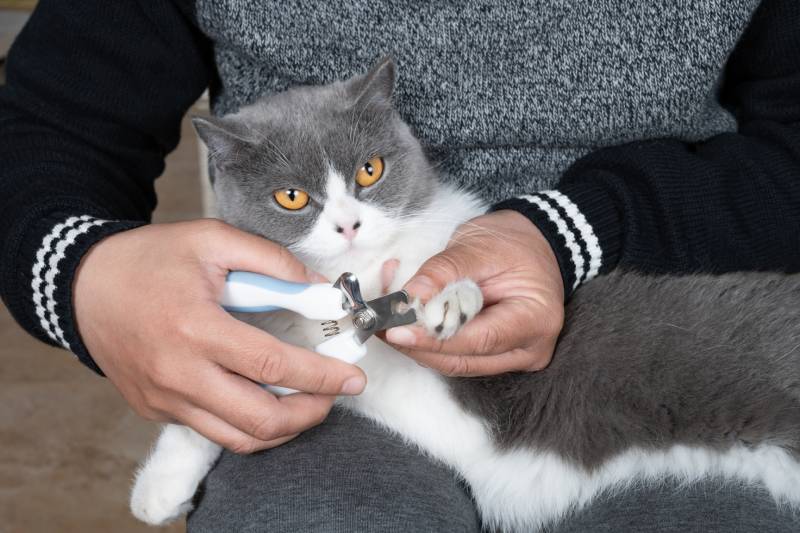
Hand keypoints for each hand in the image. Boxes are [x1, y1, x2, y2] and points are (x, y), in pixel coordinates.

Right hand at [73, 219, 365, 452]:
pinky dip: (248, 426)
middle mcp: (179, 374)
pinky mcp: (156, 410)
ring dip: (284, 429)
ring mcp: (165, 399)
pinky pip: (212, 431)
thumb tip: (320, 290)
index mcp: (195, 328)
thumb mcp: (212, 239)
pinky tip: (266, 401)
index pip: (273, 364)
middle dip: (311, 413)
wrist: (83, 286)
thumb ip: (272, 261)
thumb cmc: (150, 259)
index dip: (321, 375)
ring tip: (309, 404)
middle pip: (260, 419)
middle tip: (336, 395)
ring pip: (238, 438)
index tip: (353, 377)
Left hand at [385, 210, 564, 375]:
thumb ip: (443, 272)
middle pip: (464, 360)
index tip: (398, 331)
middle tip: (381, 326)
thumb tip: (411, 296)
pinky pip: (456, 355)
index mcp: (536, 318)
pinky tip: (407, 319)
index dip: (435, 339)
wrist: (532, 246)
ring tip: (388, 318)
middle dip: (418, 345)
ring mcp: (513, 356)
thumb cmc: (512, 243)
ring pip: (455, 363)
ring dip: (417, 344)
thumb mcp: (478, 246)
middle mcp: (529, 348)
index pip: (480, 339)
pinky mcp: (495, 356)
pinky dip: (428, 340)